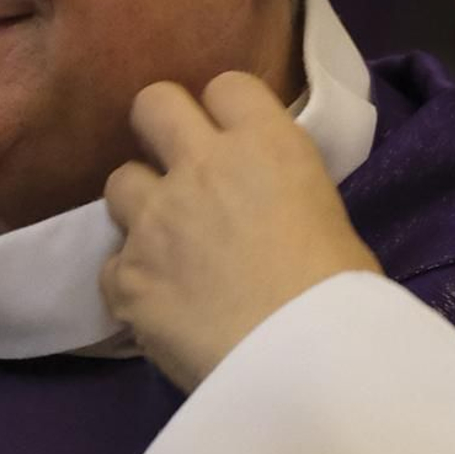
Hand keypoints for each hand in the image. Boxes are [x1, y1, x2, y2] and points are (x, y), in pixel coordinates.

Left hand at [101, 73, 381, 391]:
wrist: (305, 367)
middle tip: (177, 166)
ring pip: (119, 181)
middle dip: (159, 128)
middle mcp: (200, 166)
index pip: (226, 86)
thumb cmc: (343, 299)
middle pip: (152, 104)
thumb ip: (284, 196)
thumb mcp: (329, 222)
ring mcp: (154, 219)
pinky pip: (111, 265)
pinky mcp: (126, 276)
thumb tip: (269, 210)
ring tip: (165, 244)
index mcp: (265, 145)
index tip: (232, 138)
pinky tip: (158, 306)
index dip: (226, 110)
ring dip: (140, 206)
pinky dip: (131, 282)